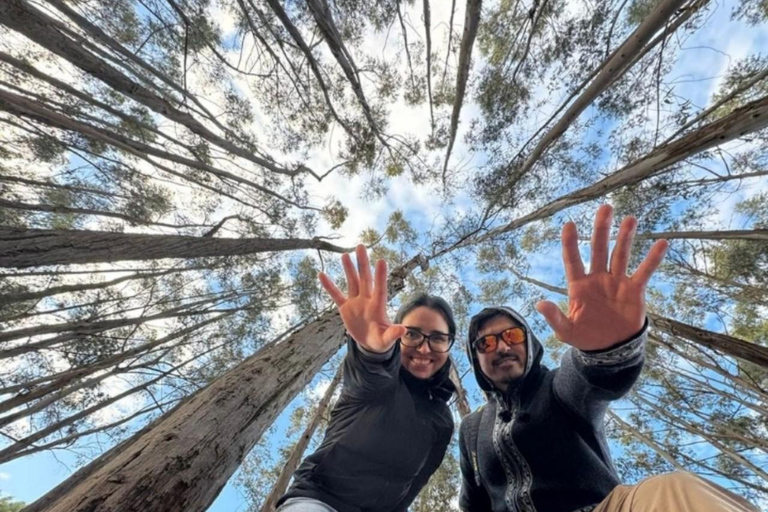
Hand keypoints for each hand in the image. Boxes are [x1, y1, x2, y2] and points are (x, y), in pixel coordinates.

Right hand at [319, 244, 405, 352]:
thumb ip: (393, 334)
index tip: (381, 260)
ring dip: (348, 269)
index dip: (380, 276)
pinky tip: (321, 274)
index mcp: (378, 306)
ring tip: (345, 255)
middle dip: (362, 263)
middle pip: (365, 278)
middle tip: (361, 246)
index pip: (380, 288)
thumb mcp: (386, 339)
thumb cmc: (381, 340)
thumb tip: (403, 330)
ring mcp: (355, 302)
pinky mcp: (345, 308)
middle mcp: (367, 300)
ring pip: (352, 282)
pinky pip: (336, 295)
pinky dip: (329, 286)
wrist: (370, 343)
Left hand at [535, 204, 667, 350]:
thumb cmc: (586, 337)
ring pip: (621, 255)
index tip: (569, 224)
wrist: (611, 348)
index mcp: (579, 285)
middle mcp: (597, 278)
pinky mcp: (634, 290)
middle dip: (601, 229)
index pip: (572, 260)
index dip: (570, 243)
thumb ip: (555, 317)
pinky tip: (662, 243)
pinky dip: (652, 259)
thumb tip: (539, 304)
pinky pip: (644, 272)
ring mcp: (616, 282)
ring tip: (630, 219)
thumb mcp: (567, 331)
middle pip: (598, 249)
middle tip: (605, 208)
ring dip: (625, 237)